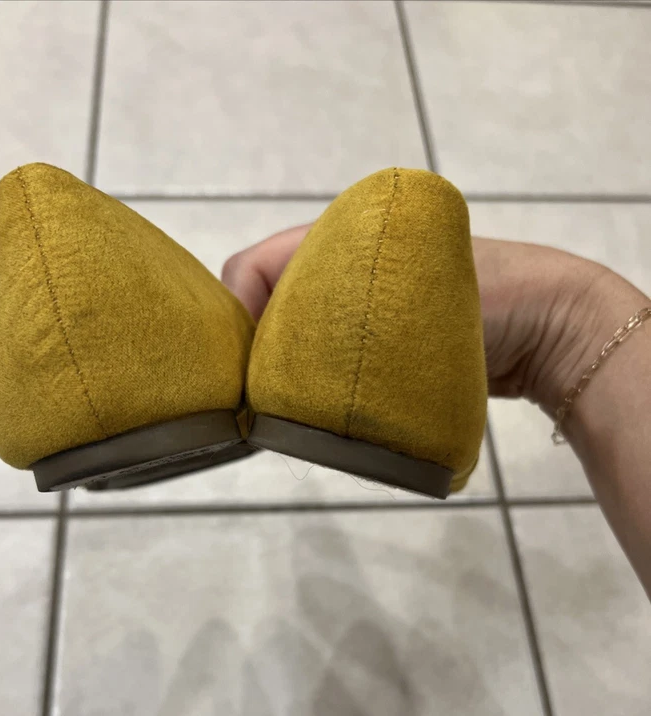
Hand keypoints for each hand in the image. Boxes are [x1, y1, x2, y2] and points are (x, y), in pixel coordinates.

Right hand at [222, 224, 622, 415]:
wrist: (549, 323)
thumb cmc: (476, 300)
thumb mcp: (392, 297)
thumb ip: (318, 313)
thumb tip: (270, 372)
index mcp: (333, 234)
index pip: (250, 269)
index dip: (237, 319)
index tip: (246, 372)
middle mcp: (338, 264)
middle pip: (268, 305)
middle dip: (260, 351)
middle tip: (267, 401)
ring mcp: (360, 300)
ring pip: (296, 333)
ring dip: (288, 370)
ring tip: (294, 411)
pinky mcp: (380, 334)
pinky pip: (329, 353)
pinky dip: (317, 378)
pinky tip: (322, 409)